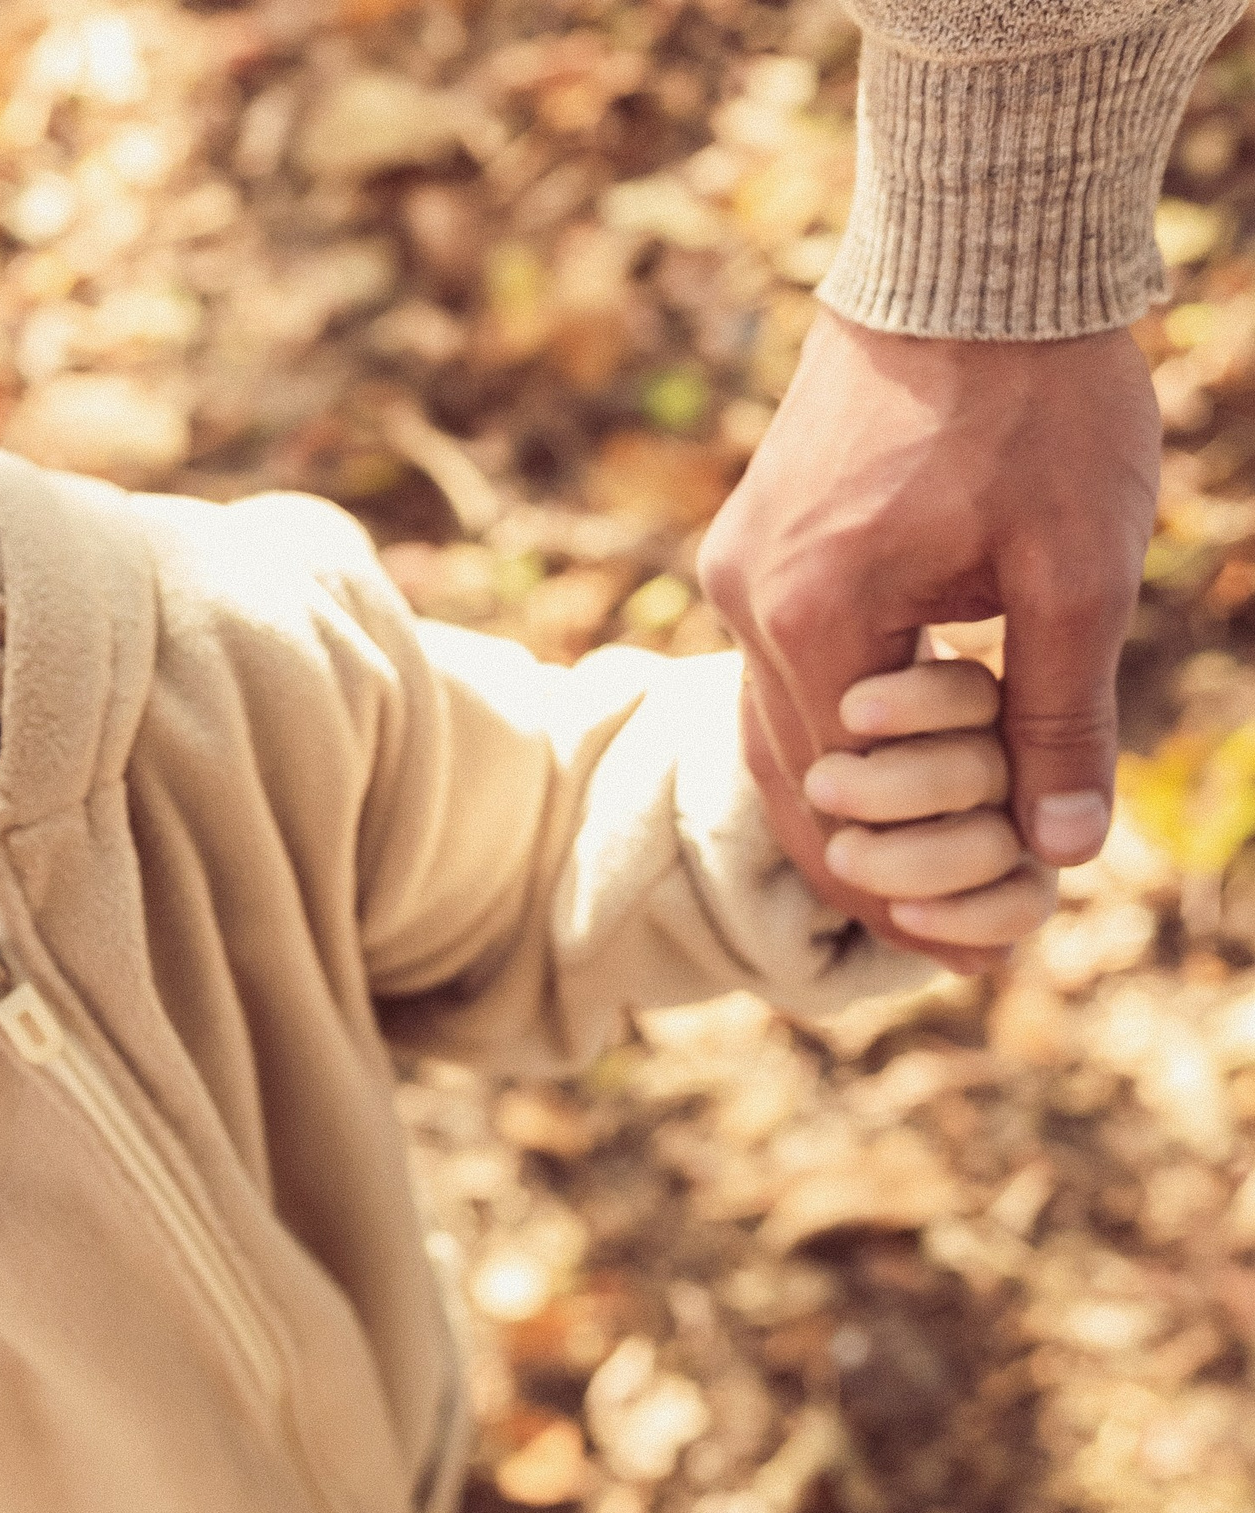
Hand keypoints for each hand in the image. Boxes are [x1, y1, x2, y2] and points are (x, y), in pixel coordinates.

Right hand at [699, 306, 1159, 962]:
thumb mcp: (1080, 571)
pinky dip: (829, 728)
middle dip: (861, 867)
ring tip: (909, 865)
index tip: (966, 951)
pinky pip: (777, 665)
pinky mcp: (755, 534)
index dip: (902, 888)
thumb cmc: (1039, 403)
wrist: (972, 252)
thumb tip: (1061, 854)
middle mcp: (748, 601)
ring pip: (771, 727)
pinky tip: (879, 755)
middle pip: (786, 782)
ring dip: (840, 801)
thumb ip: (1062, 717)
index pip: (841, 803)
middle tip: (934, 937)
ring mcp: (740, 565)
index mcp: (815, 620)